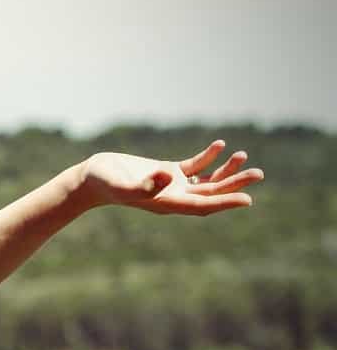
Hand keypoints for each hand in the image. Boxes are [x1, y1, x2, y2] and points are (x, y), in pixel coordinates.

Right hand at [82, 140, 262, 215]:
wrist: (91, 179)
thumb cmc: (104, 184)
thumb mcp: (122, 184)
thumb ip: (144, 185)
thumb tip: (167, 176)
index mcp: (167, 203)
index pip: (202, 205)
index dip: (225, 202)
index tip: (247, 199)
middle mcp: (173, 196)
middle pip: (210, 194)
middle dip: (234, 185)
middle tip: (257, 175)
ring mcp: (171, 184)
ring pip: (206, 181)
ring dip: (225, 171)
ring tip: (243, 157)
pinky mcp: (166, 172)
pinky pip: (194, 167)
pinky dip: (208, 157)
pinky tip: (220, 145)